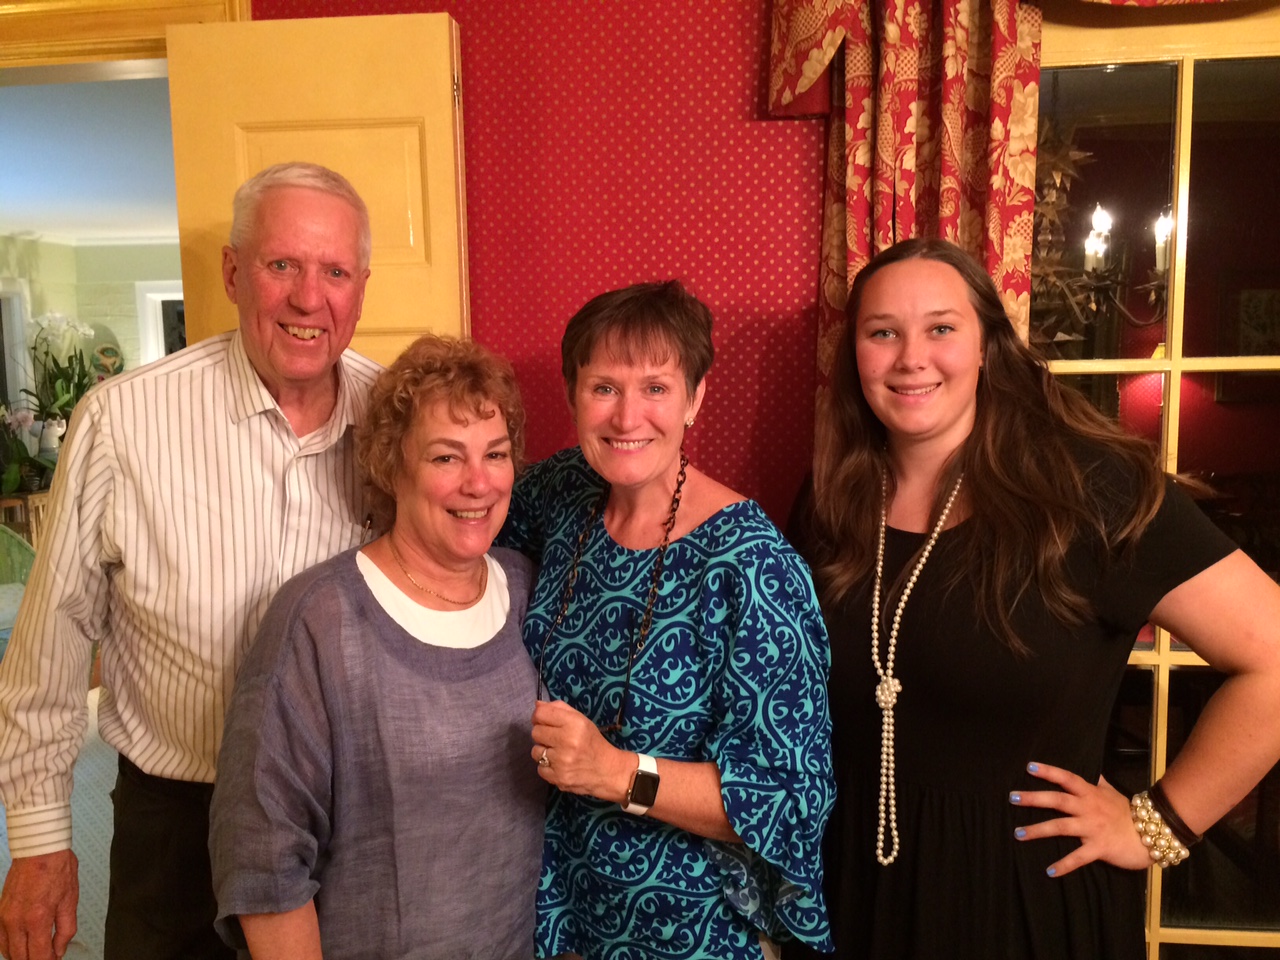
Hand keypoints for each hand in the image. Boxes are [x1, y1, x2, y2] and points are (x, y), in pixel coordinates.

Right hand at [0, 850, 78, 959]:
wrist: (40, 850)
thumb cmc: (58, 870)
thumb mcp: (70, 901)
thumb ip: (66, 930)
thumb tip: (59, 950)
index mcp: (38, 919)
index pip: (38, 957)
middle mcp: (17, 921)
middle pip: (20, 957)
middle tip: (46, 958)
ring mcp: (5, 917)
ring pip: (7, 951)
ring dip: (20, 956)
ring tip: (35, 954)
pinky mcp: (0, 911)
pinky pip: (0, 938)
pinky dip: (9, 946)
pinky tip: (21, 945)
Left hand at [530, 700, 631, 801]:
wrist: (607, 770)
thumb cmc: (592, 742)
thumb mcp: (581, 720)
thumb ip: (559, 709)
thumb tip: (537, 704)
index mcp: (574, 723)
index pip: (540, 713)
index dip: (539, 716)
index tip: (544, 721)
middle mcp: (567, 741)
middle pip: (535, 732)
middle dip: (543, 734)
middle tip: (555, 739)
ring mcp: (562, 761)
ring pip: (535, 751)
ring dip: (544, 752)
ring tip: (558, 753)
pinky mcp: (558, 778)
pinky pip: (539, 769)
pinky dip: (547, 768)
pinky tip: (559, 766)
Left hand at [1011, 761, 1150, 876]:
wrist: (1154, 834)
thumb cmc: (1129, 813)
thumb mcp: (1112, 793)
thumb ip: (1099, 782)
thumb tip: (1093, 770)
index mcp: (1090, 794)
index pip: (1067, 779)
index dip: (1049, 772)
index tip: (1029, 767)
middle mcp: (1088, 809)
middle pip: (1057, 800)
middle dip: (1034, 799)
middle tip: (1012, 797)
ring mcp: (1092, 828)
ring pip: (1061, 827)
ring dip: (1038, 830)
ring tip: (1018, 834)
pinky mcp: (1099, 848)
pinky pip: (1078, 857)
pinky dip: (1064, 865)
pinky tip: (1049, 871)